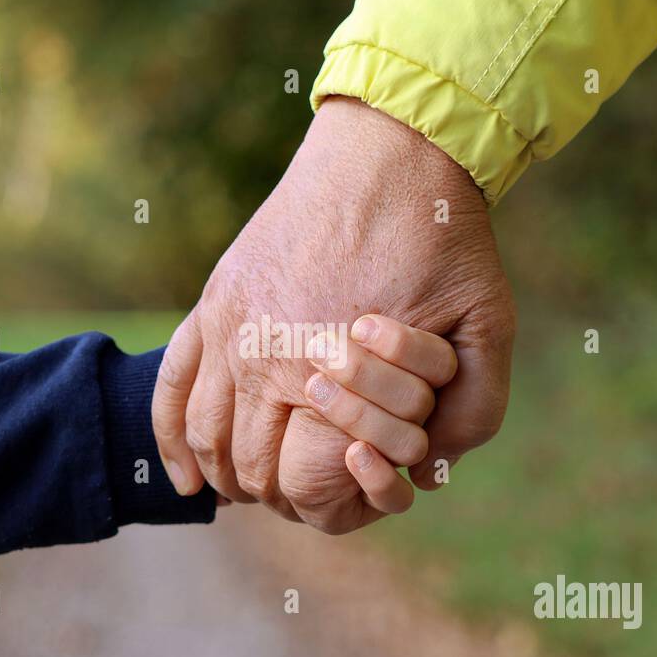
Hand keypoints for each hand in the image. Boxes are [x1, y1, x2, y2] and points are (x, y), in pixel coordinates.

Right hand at [152, 97, 515, 532]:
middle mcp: (260, 353)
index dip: (316, 508)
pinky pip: (170, 380)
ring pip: (201, 432)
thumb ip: (476, 408)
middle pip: (245, 466)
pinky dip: (169, 436)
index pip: (296, 481)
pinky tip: (180, 476)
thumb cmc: (443, 236)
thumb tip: (433, 470)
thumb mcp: (487, 324)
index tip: (335, 507)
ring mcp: (229, 323)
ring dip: (220, 475)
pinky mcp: (217, 296)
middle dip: (270, 497)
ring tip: (242, 493)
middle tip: (294, 502)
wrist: (391, 148)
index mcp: (322, 369)